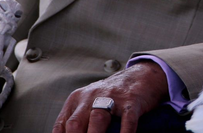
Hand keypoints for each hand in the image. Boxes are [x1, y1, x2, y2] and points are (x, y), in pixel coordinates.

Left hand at [52, 61, 168, 132]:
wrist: (141, 75)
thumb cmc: (111, 96)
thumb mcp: (89, 103)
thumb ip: (78, 121)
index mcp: (77, 99)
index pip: (62, 126)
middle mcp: (91, 96)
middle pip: (75, 124)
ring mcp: (112, 97)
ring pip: (97, 119)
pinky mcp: (131, 100)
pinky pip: (127, 120)